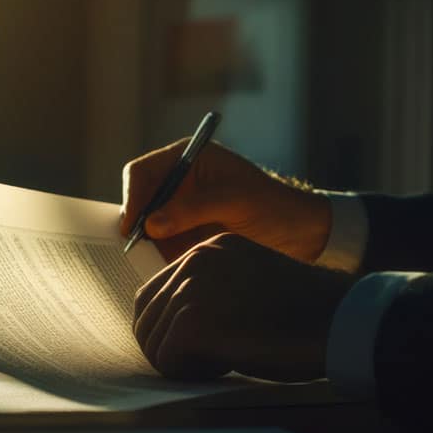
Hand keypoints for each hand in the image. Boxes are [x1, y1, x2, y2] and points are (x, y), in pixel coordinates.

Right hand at [121, 139, 330, 261]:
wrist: (300, 236)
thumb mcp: (235, 200)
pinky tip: (162, 271)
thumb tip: (151, 225)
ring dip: (142, 246)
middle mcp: (177, 186)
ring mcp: (179, 214)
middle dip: (132, 223)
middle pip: (138, 201)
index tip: (132, 224)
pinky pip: (159, 250)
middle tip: (133, 248)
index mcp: (187, 161)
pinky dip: (155, 261)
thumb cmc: (272, 205)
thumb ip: (193, 208)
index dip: (133, 196)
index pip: (142, 172)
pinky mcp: (184, 241)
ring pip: (144, 229)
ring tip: (147, 263)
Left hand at [133, 233, 355, 381]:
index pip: (155, 293)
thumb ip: (212, 293)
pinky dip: (191, 374)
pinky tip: (227, 366)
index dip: (168, 329)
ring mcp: (192, 288)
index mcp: (210, 248)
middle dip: (170, 348)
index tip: (198, 347)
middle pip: (146, 317)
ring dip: (183, 362)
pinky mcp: (195, 320)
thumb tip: (171, 327)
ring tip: (225, 360)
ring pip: (153, 342)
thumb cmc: (306, 315)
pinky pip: (167, 361)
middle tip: (211, 359)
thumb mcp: (250, 287)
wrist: (340, 320)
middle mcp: (196, 260)